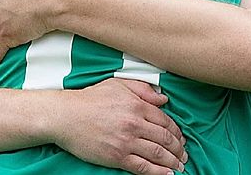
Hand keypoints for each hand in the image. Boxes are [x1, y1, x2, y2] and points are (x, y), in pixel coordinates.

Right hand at [57, 78, 187, 173]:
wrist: (66, 116)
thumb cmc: (89, 99)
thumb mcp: (118, 85)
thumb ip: (143, 90)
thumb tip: (163, 99)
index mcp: (137, 105)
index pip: (165, 120)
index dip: (177, 131)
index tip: (181, 138)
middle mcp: (135, 123)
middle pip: (165, 138)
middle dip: (179, 148)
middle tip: (184, 155)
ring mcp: (126, 141)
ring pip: (158, 153)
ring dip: (173, 161)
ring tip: (180, 166)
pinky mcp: (117, 156)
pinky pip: (143, 166)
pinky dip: (158, 172)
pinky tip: (167, 174)